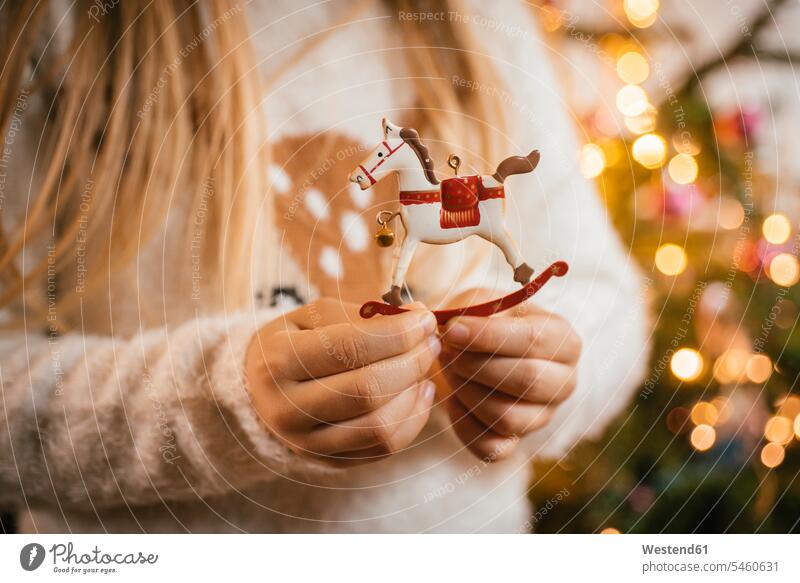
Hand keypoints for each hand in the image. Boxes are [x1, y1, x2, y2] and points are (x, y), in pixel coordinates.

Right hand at [245, 298, 440, 465]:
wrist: (260, 390)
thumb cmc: (295, 341)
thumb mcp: (315, 316)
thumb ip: (365, 315)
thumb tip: (417, 316)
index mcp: (278, 361)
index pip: (349, 348)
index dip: (397, 334)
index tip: (425, 320)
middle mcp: (287, 409)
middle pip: (367, 391)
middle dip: (412, 362)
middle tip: (430, 342)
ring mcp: (307, 444)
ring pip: (379, 427)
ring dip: (415, 392)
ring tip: (425, 366)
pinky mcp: (329, 463)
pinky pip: (384, 448)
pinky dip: (413, 418)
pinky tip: (419, 392)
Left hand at [439, 301, 580, 461]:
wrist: (474, 348)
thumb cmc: (484, 321)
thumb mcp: (484, 302)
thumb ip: (472, 311)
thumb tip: (450, 328)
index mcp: (564, 340)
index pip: (534, 340)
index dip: (488, 336)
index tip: (451, 329)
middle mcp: (563, 382)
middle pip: (527, 381)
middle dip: (476, 366)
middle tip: (446, 351)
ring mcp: (542, 417)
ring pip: (507, 417)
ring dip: (467, 393)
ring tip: (448, 371)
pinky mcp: (516, 443)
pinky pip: (490, 448)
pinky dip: (463, 425)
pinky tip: (452, 400)